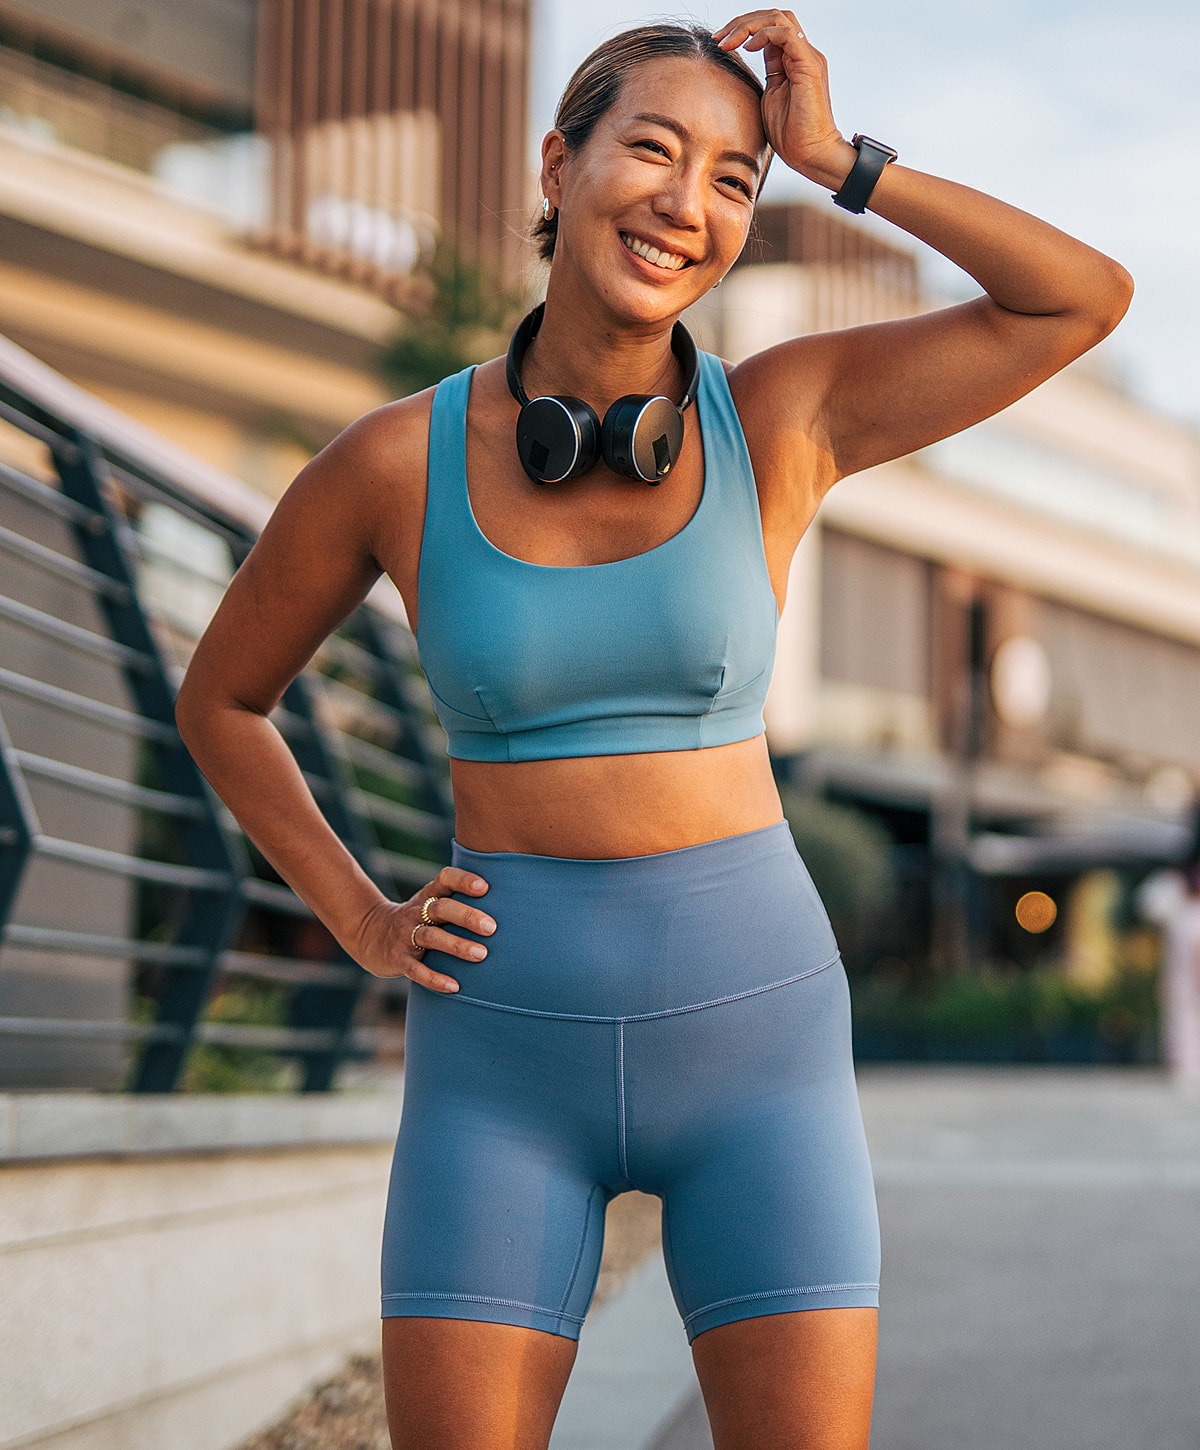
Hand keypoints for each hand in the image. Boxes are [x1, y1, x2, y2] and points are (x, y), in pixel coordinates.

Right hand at [350, 866, 494, 993]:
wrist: (370, 934)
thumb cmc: (419, 919)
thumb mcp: (433, 904)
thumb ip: (460, 901)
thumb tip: (511, 904)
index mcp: (429, 895)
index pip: (445, 879)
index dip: (463, 880)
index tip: (485, 887)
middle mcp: (417, 912)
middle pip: (441, 908)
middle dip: (466, 916)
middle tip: (492, 928)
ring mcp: (405, 935)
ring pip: (431, 937)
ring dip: (456, 945)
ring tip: (481, 955)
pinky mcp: (397, 959)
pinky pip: (415, 969)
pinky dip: (434, 978)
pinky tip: (455, 987)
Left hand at [713, 11, 853, 186]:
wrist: (811, 154)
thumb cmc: (791, 134)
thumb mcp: (769, 98)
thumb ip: (766, 76)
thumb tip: (746, 63)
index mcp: (792, 59)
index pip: (769, 27)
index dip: (742, 29)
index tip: (719, 42)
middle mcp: (802, 53)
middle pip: (773, 16)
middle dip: (741, 22)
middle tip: (718, 37)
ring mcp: (807, 58)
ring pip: (778, 18)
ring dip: (748, 25)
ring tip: (728, 42)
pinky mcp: (809, 66)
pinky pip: (786, 34)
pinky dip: (764, 35)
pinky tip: (748, 48)